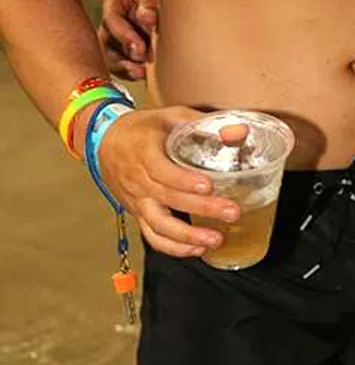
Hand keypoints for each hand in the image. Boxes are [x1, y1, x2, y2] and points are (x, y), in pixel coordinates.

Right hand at [97, 106, 239, 258]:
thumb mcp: (171, 116)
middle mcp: (139, 180)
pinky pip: (152, 236)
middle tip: (231, 212)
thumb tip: (239, 131)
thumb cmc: (142, 129)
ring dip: (187, 236)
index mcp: (145, 152)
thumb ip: (203, 124)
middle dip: (201, 208)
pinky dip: (173, 247)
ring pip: (158, 224)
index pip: (162, 171)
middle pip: (168, 199)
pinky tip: (197, 249)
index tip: (208, 185)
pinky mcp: (139, 213)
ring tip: (215, 239)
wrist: (105, 143)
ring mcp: (138, 200)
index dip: (184, 180)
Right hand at [99, 0, 158, 79]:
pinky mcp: (133, 45)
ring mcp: (122, 31)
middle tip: (139, 64)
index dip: (123, 35)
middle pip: (108, 39)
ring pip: (113, 54)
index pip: (112, 18)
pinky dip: (132, 69)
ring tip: (140, 73)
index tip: (139, 47)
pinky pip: (125, 61)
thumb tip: (145, 18)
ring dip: (125, 66)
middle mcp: (116, 15)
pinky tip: (144, 75)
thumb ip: (150, 1)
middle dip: (123, 54)